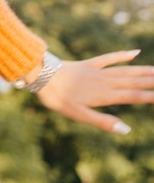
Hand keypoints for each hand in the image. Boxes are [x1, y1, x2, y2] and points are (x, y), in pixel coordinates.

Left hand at [37, 49, 153, 133]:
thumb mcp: (79, 115)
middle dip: (152, 81)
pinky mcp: (89, 64)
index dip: (151, 96)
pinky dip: (122, 55)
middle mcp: (105, 82)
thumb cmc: (57, 98)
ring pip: (126, 70)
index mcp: (105, 96)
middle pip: (134, 82)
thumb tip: (126, 130)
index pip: (134, 97)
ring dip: (144, 70)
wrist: (40, 75)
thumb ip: (103, 123)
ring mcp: (98, 71)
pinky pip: (109, 58)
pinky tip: (135, 52)